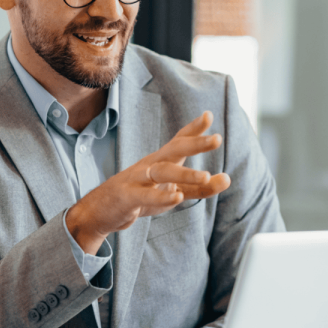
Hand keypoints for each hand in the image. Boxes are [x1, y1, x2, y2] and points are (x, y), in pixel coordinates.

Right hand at [66, 111, 230, 251]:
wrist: (100, 211)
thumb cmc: (140, 197)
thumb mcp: (173, 193)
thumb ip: (200, 187)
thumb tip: (228, 178)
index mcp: (161, 161)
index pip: (179, 140)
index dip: (194, 128)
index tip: (209, 116)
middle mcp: (150, 165)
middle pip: (174, 150)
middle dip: (195, 143)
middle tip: (218, 139)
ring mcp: (137, 180)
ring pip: (162, 172)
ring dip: (184, 174)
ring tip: (205, 176)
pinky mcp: (127, 198)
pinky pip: (145, 196)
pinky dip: (161, 197)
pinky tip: (177, 198)